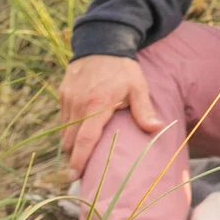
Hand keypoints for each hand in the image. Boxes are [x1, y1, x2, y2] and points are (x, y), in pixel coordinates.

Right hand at [59, 54, 166, 177]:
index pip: (85, 139)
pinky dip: (68, 129)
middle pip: (69, 140)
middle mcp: (78, 104)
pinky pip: (63, 118)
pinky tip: (78, 135)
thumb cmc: (123, 68)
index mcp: (97, 105)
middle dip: (72, 158)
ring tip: (78, 158)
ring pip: (64, 130)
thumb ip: (144, 109)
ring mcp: (68, 99)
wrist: (102, 42)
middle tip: (78, 174)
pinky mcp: (63, 94)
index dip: (79, 160)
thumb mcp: (138, 87)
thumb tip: (156, 129)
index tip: (75, 176)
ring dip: (70, 145)